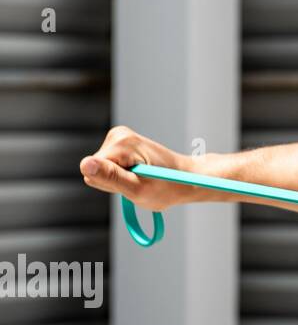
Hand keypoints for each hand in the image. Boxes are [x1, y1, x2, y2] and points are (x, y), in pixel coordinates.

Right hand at [79, 126, 201, 212]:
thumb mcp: (138, 188)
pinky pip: (107, 169)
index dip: (111, 185)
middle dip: (115, 182)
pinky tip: (138, 173)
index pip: (92, 173)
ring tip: (141, 178)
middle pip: (95, 170)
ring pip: (100, 170)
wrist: (186, 177)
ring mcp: (118, 139)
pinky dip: (122, 176)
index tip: (134, 182)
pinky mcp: (119, 145)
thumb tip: (84, 164)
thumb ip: (110, 177)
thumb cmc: (167, 186)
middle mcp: (118, 135)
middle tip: (139, 182)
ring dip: (119, 180)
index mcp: (121, 143)